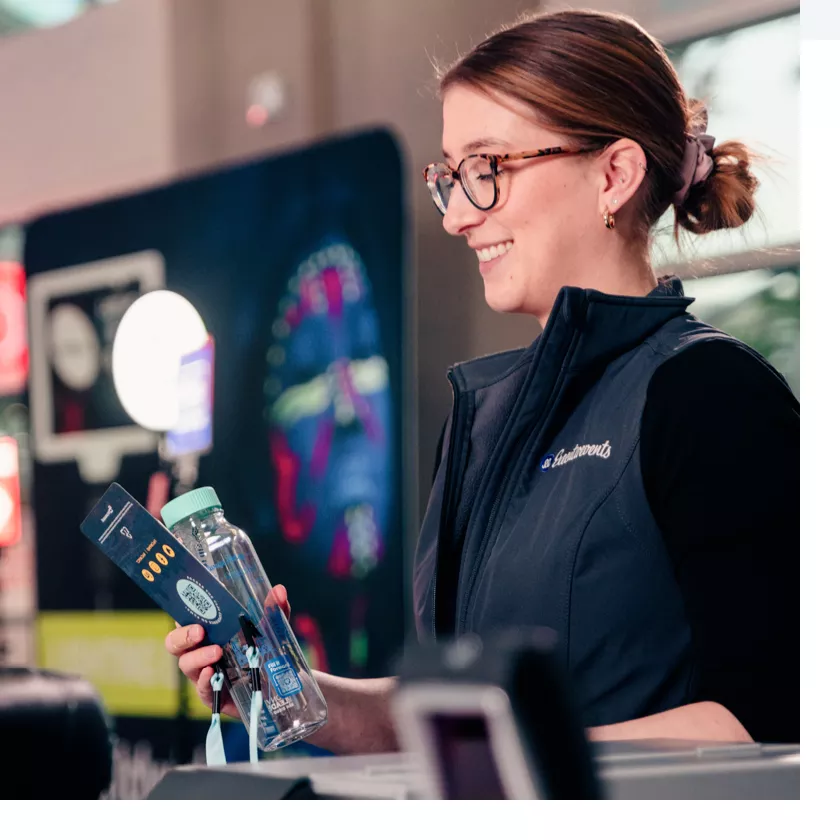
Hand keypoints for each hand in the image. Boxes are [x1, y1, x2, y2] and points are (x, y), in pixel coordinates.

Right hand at [164, 584, 291, 719]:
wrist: (281, 690)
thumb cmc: (267, 654)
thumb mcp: (272, 630)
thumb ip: (275, 611)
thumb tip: (279, 590)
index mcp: (210, 633)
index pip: (186, 619)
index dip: (183, 612)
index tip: (192, 605)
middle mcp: (201, 652)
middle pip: (175, 643)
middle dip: (182, 636)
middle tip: (199, 631)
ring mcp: (204, 675)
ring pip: (186, 665)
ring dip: (198, 657)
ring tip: (216, 652)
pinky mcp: (214, 696)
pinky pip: (201, 689)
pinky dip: (204, 680)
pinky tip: (211, 673)